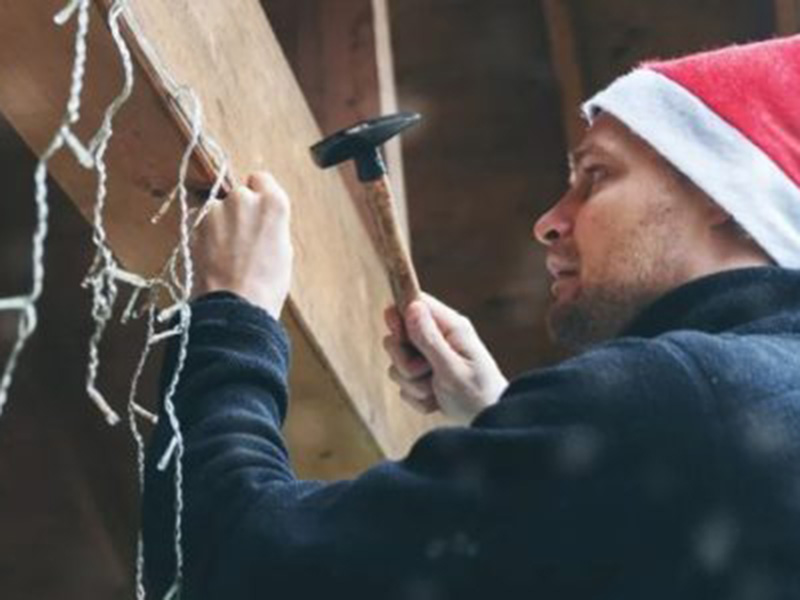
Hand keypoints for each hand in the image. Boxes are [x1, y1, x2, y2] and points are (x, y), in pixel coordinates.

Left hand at [191, 172, 292, 319]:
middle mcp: (243, 198)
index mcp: (272, 203)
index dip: (260, 193)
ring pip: (219, 209)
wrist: (235, 306)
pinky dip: (207, 236)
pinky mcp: (195, 225)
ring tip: (229, 254)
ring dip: (222, 224)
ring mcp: (216, 210)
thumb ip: (271, 225)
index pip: (262, 179)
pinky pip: (203, 224)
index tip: (258, 208)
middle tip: (245, 240)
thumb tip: (261, 221)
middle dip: (240, 211)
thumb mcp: (283, 250)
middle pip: (240, 194)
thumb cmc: (266, 285)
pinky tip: (215, 258)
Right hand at [383, 293, 507, 423]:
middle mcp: (440, 338)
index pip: (415, 303)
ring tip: (436, 392)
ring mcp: (430, 358)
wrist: (489, 424)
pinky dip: (417, 397)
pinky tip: (436, 401)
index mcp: (451, 328)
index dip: (399, 317)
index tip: (400, 337)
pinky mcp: (424, 378)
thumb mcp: (452, 368)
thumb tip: (412, 306)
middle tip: (426, 373)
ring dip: (412, 384)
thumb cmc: (478, 395)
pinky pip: (403, 384)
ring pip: (397, 364)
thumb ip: (429, 339)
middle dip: (404, 361)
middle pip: (398, 336)